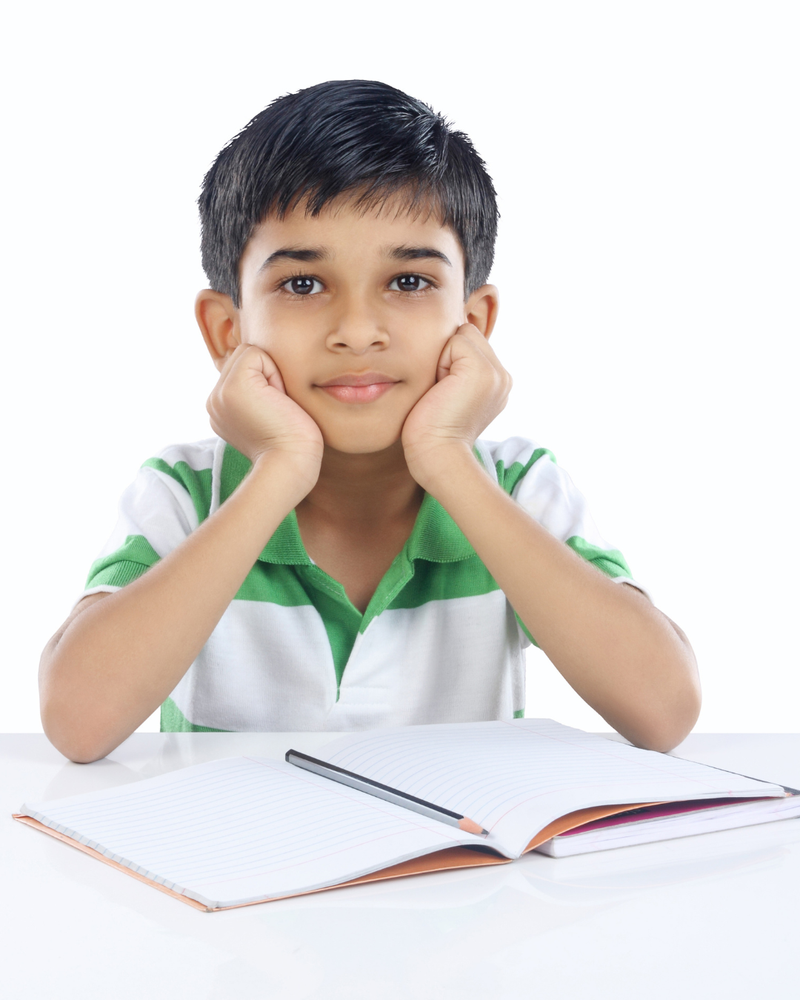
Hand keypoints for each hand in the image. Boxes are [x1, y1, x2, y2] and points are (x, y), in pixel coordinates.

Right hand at [207, 344, 323, 485]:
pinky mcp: (232, 388)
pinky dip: (274, 372)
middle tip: (277, 407)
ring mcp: (218, 395)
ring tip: (276, 405)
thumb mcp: (270, 413)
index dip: (268, 379)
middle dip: (267, 373)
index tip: (276, 410)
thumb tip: (268, 370)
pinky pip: (255, 353)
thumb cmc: (294, 443)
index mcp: (222, 408)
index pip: (243, 367)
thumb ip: (259, 392)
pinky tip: (277, 400)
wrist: (291, 465)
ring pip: (249, 353)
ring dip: (271, 373)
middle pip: (243, 355)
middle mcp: (214, 400)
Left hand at [401, 324, 510, 488]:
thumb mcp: (450, 394)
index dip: (449, 359)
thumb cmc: (431, 432)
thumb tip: (445, 343)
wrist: (436, 456)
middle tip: (443, 392)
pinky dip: (442, 361)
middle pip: (468, 334)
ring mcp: (497, 374)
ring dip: (445, 358)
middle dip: (449, 355)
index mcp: (497, 383)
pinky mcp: (482, 371)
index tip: (444, 393)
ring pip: (464, 334)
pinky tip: (442, 389)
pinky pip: (457, 340)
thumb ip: (457, 370)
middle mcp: (503, 377)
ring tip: (443, 390)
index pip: (471, 343)